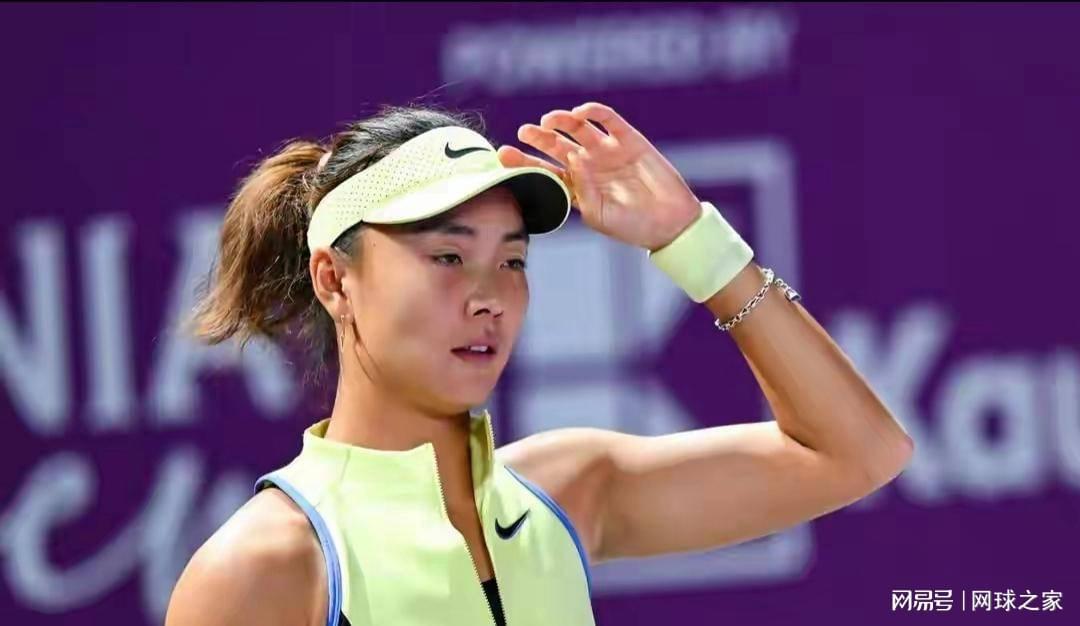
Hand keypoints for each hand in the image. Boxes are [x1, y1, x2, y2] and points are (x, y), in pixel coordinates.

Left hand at [497, 102, 701, 250]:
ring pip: (578, 128)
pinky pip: (607, 119)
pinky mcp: (628, 139)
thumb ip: (580, 193)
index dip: (523, 161)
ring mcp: (607, 150)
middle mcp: (588, 164)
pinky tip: (581, 114)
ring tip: (550, 121)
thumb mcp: (598, 216)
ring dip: (562, 121)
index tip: (504, 155)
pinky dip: (593, 112)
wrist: (669, 222)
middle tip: (524, 132)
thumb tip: (568, 168)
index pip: (543, 170)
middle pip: (555, 145)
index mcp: (576, 186)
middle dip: (538, 137)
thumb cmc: (633, 227)